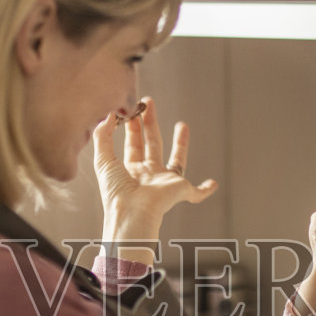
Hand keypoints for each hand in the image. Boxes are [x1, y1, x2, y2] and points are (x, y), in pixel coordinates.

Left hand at [92, 97, 217, 243]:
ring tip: (183, 124)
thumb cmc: (116, 193)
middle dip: (151, 123)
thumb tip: (106, 116)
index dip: (132, 126)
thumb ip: (103, 137)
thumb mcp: (104, 161)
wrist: (133, 214)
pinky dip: (205, 190)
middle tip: (149, 102)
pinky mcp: (180, 190)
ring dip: (181, 144)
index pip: (133, 144)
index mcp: (130, 171)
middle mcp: (149, 175)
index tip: (131, 108)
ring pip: (176, 160)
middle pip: (152, 144)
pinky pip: (196, 192)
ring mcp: (165, 183)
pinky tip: (213, 184)